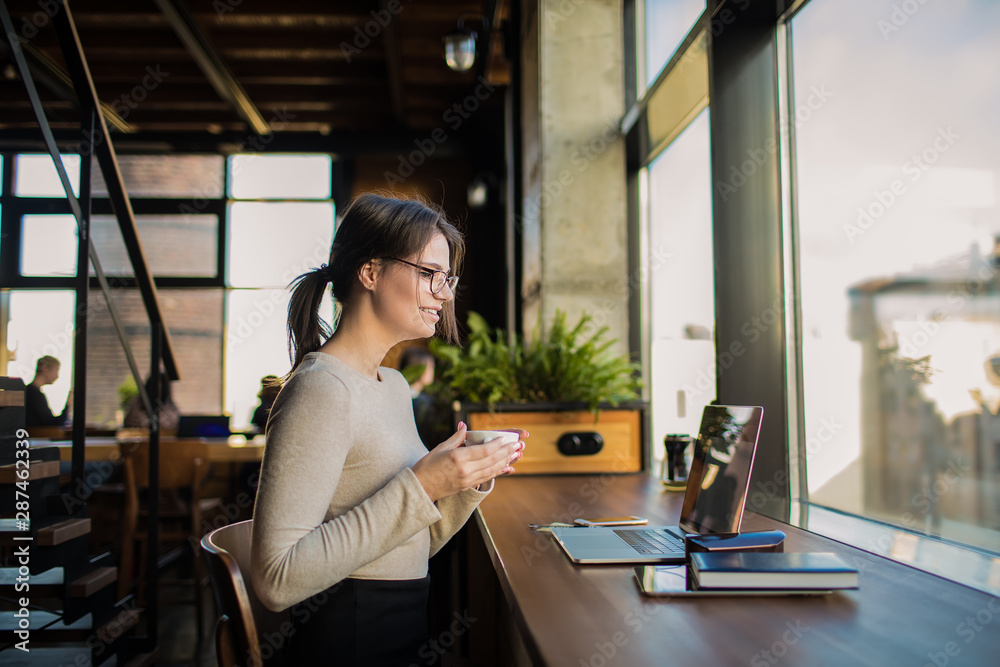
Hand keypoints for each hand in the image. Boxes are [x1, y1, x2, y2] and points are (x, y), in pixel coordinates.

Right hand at [412, 422, 526, 500]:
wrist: (420, 489)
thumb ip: (456, 437)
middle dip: (506, 452)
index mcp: (458, 458)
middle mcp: (465, 470)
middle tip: (518, 445)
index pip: (483, 451)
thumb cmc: (427, 466)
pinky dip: (498, 472)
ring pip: (492, 470)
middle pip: (491, 460)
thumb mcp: (440, 448)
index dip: (496, 445)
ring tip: (517, 455)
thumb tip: (464, 425)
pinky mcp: (467, 486)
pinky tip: (507, 468)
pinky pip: (486, 478)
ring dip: (506, 462)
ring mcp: (467, 480)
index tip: (504, 439)